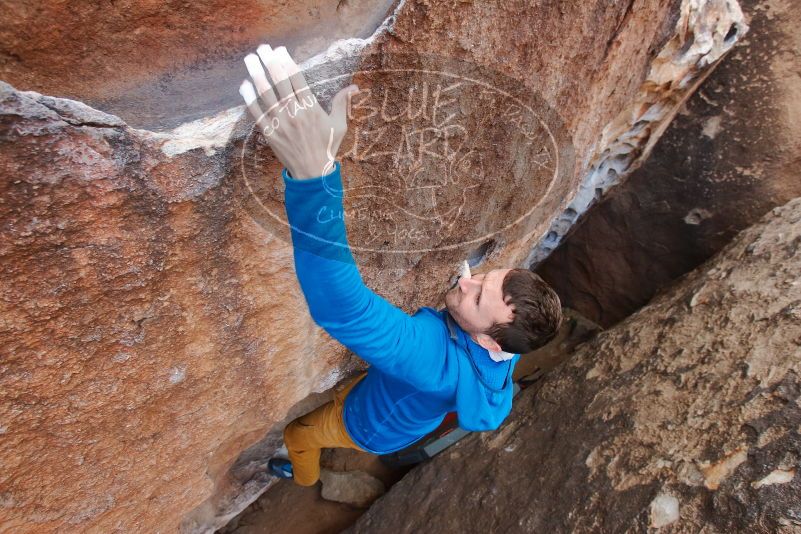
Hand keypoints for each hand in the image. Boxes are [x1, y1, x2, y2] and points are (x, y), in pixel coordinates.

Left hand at [238, 44, 358, 178]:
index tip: (280, 50)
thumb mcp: (339, 124)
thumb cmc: (327, 147)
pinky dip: (249, 98)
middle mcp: (294, 113)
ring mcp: (280, 123)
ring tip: (250, 59)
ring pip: (265, 94)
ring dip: (256, 74)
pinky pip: (256, 112)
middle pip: (279, 81)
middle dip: (269, 62)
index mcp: (311, 108)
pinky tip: (244, 85)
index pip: (296, 78)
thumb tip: (355, 87)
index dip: (287, 62)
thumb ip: (342, 103)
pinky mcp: (270, 133)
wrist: (313, 172)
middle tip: (262, 48)